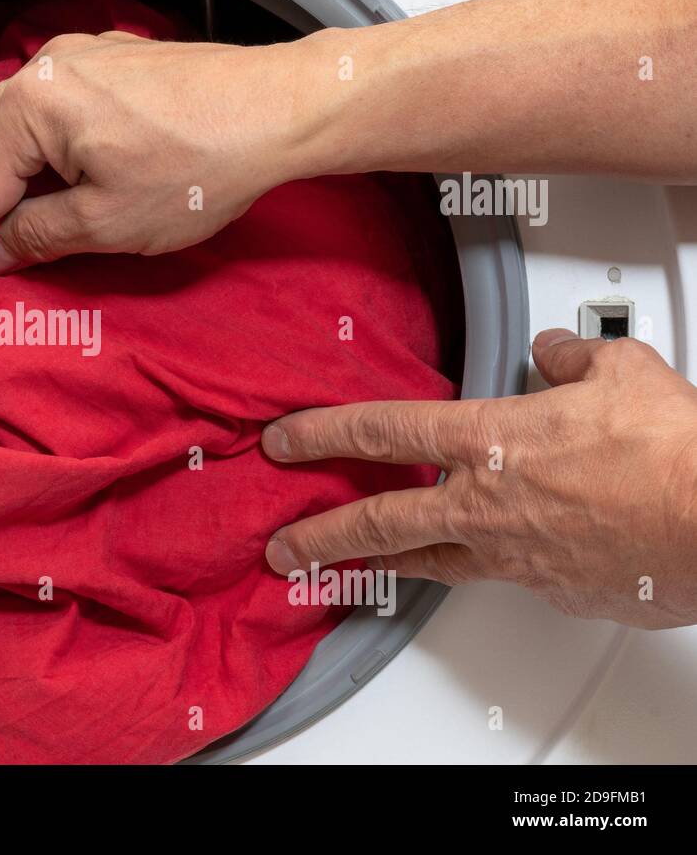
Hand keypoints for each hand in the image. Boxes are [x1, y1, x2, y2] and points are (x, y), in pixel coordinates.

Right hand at [0, 32, 314, 308]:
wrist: (281, 109)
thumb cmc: (199, 167)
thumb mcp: (108, 221)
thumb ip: (41, 236)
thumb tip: (1, 251)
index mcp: (33, 112)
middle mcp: (45, 75)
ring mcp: (80, 64)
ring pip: (1, 115)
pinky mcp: (111, 66)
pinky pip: (40, 106)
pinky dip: (13, 136)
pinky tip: (11, 151)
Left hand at [262, 329, 696, 628]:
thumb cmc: (675, 454)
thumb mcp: (619, 371)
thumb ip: (570, 358)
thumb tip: (553, 352)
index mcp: (490, 440)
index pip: (381, 430)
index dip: (322, 433)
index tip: (284, 442)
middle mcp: (486, 505)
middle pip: (379, 521)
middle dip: (321, 535)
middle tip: (284, 547)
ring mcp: (514, 555)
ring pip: (430, 562)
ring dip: (385, 564)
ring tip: (352, 570)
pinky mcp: (550, 590)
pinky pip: (503, 577)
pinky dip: (492, 566)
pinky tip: (492, 561)